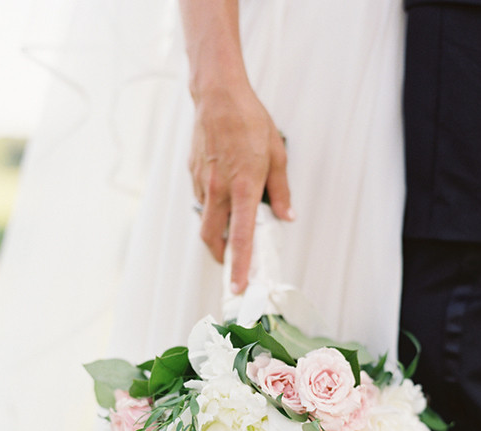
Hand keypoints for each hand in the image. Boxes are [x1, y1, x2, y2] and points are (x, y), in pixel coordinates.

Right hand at [189, 85, 293, 292]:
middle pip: (212, 238)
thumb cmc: (249, 121)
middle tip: (232, 262)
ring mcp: (202, 182)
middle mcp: (219, 190)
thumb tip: (287, 215)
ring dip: (216, 231)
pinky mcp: (193, 174)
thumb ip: (281, 191)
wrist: (218, 95)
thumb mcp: (277, 155)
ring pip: (205, 220)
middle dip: (221, 256)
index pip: (240, 237)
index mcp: (243, 187)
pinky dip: (212, 207)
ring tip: (231, 226)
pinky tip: (224, 195)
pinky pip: (202, 200)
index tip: (239, 285)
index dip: (240, 265)